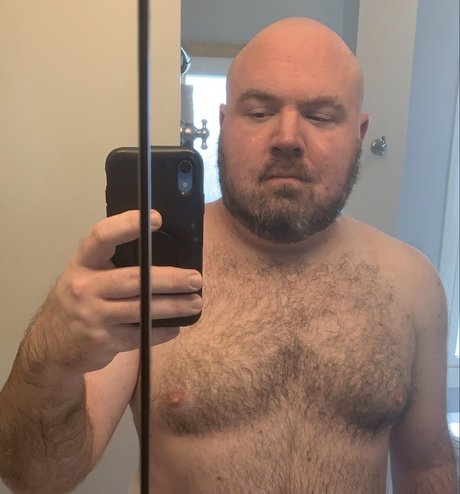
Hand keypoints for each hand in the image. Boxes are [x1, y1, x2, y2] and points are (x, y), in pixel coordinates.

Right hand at [32, 210, 201, 373]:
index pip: (101, 236)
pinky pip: (140, 335)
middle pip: (134, 279)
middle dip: (170, 279)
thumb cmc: (78, 301)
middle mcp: (85, 287)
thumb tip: (160, 254)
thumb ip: (112, 265)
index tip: (156, 219)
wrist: (51, 346)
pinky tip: (176, 327)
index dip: (127, 225)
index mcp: (83, 263)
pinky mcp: (103, 341)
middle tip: (195, 278)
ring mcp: (93, 316)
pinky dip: (161, 331)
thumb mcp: (85, 276)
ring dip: (174, 306)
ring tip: (195, 303)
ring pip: (142, 309)